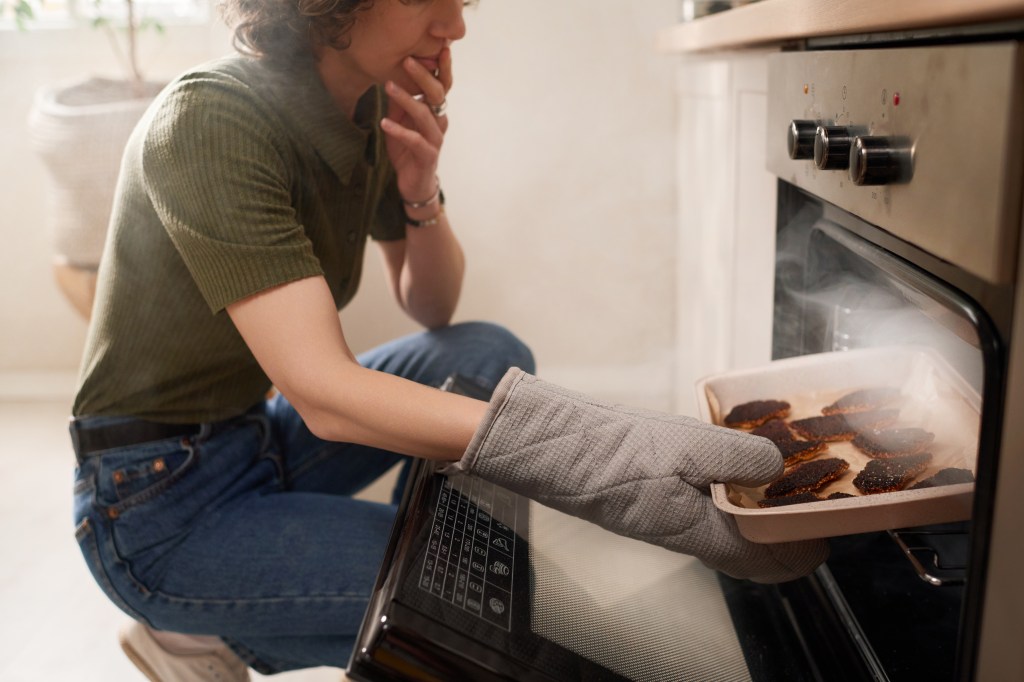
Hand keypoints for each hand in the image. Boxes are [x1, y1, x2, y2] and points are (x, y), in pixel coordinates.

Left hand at [381, 47, 451, 203]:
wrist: (414, 184)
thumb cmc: (408, 151)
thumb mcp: (400, 122)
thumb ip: (399, 103)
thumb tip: (389, 79)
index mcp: (435, 111)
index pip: (442, 85)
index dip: (442, 67)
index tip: (439, 47)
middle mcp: (439, 122)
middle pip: (436, 94)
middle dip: (423, 76)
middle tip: (407, 61)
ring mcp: (435, 139)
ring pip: (424, 115)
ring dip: (406, 100)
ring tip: (388, 86)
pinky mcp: (427, 156)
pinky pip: (414, 141)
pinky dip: (399, 131)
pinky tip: (384, 124)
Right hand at [443, 369, 828, 582]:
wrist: (557, 448)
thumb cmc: (612, 453)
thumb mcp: (687, 446)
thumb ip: (739, 455)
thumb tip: (777, 463)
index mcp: (699, 531)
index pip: (765, 560)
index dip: (801, 553)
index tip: (828, 535)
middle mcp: (687, 533)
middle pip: (751, 552)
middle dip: (785, 537)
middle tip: (811, 509)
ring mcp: (670, 517)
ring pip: (729, 529)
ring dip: (759, 516)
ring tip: (781, 486)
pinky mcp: (656, 499)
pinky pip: (707, 509)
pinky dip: (731, 498)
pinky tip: (733, 470)